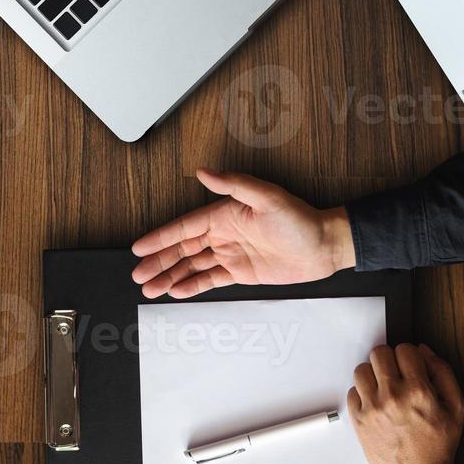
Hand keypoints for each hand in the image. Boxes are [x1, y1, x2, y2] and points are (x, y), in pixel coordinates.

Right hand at [131, 169, 355, 298]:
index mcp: (224, 215)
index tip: (139, 248)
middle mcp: (222, 234)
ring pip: (191, 267)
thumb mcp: (268, 197)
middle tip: (138, 274)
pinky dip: (192, 286)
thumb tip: (204, 171)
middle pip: (181, 250)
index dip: (159, 238)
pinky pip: (209, 280)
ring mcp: (229, 254)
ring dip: (169, 276)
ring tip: (149, 288)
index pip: (183, 228)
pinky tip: (175, 292)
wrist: (325, 247)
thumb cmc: (301, 219)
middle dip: (158, 262)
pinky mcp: (240, 272)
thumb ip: (234, 184)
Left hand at [348, 344, 463, 463]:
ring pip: (361, 370)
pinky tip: (376, 402)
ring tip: (384, 386)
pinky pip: (352, 391)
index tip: (411, 363)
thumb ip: (443, 373)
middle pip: (379, 354)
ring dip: (373, 374)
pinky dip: (363, 393)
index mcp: (418, 390)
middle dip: (389, 358)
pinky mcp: (357, 419)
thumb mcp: (456, 407)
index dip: (409, 354)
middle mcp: (391, 396)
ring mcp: (371, 407)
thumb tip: (424, 352)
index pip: (404, 349)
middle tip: (396, 371)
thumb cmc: (438, 445)